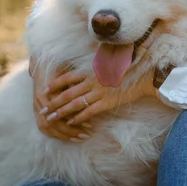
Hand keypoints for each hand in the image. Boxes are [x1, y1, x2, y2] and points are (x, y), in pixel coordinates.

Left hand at [37, 67, 157, 136]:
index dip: (55, 84)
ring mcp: (98, 93)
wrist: (143, 77)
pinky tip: (70, 122)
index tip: (45, 90)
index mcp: (91, 71)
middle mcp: (92, 82)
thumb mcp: (109, 63)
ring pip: (75, 104)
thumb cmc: (127, 68)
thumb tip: (88, 64)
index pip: (68, 77)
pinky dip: (78, 117)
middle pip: (67, 93)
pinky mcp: (106, 103)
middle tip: (43, 109)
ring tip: (51, 118)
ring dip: (61, 112)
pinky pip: (88, 112)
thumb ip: (96, 65)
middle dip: (54, 102)